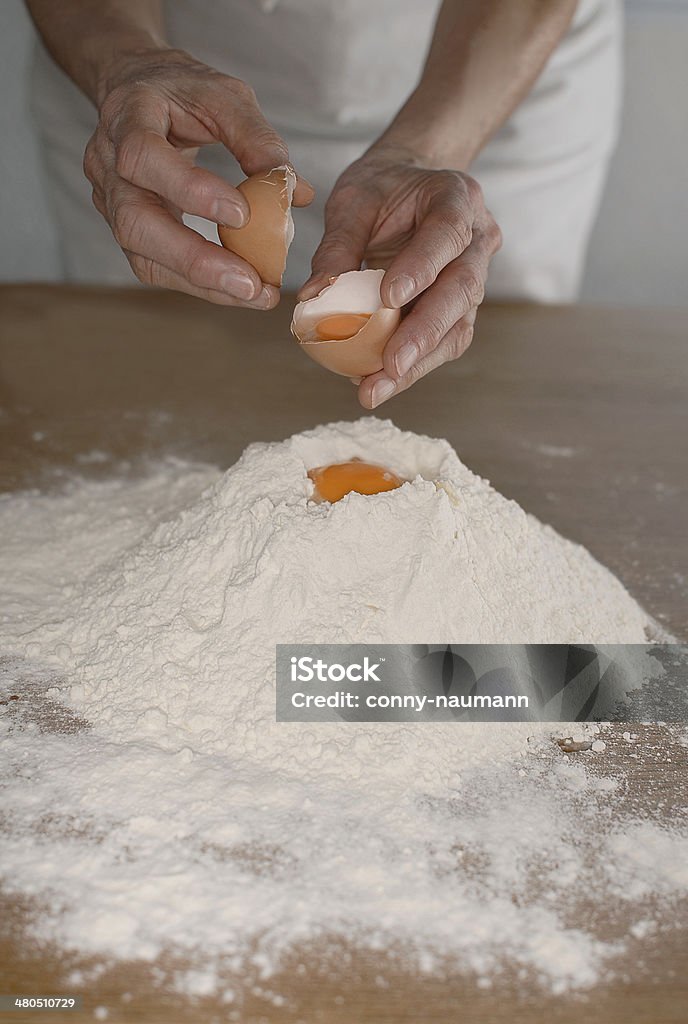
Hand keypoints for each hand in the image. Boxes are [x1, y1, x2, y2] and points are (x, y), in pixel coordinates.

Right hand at [84, 49, 312, 305]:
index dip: (190, 189)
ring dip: (202, 282)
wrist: (136, 90)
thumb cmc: (182, 92)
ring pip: (142, 256)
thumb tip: (297, 193)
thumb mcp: (225, 97)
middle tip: (250, 284)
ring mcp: (109, 201)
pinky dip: (198, 283)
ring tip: (254, 294)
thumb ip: (258, 140)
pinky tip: (236, 289)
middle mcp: (108, 163)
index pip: (143, 156)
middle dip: (194, 259)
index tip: (242, 214)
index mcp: (128, 115)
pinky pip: (155, 267)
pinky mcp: (125, 228)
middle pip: (134, 222)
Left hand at [298, 149, 500, 406]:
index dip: (421, 268)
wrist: (410, 186)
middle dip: (424, 332)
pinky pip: (446, 342)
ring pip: (458, 326)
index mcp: (456, 198)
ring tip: (377, 388)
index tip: (389, 299)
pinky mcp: (462, 309)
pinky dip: (414, 365)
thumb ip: (338, 245)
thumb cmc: (382, 189)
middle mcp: (477, 240)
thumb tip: (313, 298)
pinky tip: (380, 382)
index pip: (446, 235)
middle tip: (391, 365)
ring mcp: (475, 277)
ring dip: (419, 362)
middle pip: (462, 290)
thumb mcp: (353, 201)